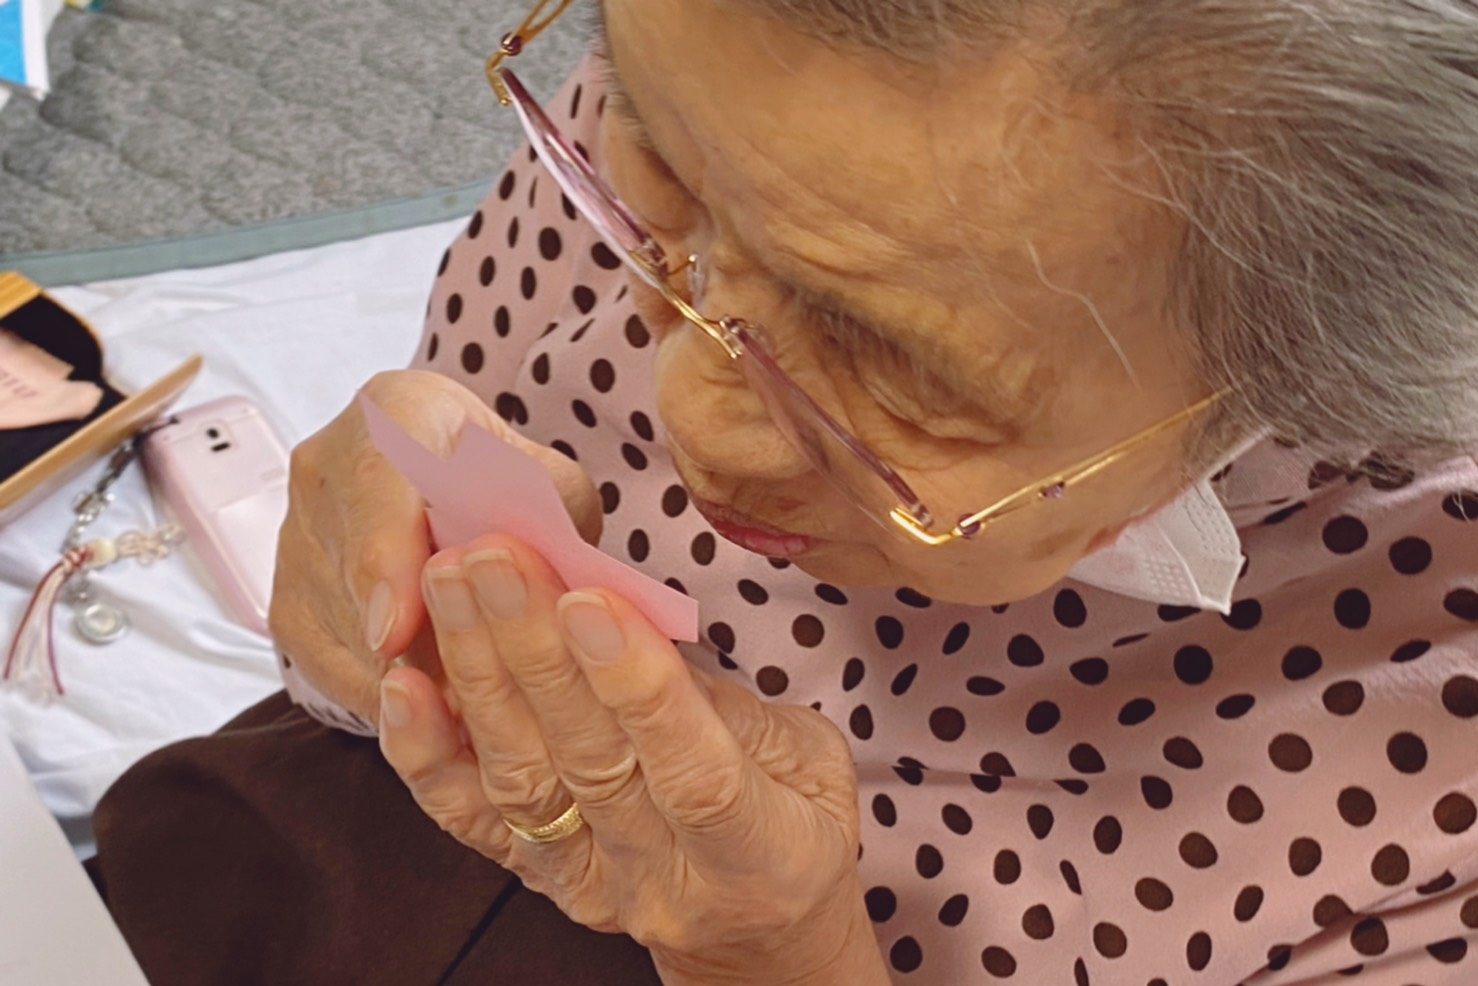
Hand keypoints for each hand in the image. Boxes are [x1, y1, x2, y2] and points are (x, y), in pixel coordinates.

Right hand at [269, 370, 601, 720]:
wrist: (447, 481)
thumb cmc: (506, 482)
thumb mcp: (548, 482)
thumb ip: (550, 513)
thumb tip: (549, 572)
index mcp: (397, 412)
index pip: (376, 480)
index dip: (382, 560)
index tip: (394, 632)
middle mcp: (326, 467)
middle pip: (349, 569)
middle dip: (407, 645)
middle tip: (462, 707)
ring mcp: (295, 536)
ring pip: (335, 628)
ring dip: (399, 678)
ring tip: (466, 714)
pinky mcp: (287, 600)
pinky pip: (323, 664)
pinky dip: (380, 697)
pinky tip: (433, 717)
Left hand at [377, 534, 886, 984]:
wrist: (753, 934)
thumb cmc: (794, 823)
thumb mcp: (808, 759)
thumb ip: (730, 706)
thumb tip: (636, 626)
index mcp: (758, 855)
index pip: (693, 772)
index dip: (638, 687)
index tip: (589, 600)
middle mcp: (660, 881)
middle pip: (588, 761)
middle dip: (536, 649)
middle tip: (496, 557)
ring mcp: (588, 883)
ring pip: (520, 777)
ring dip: (479, 671)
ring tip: (453, 580)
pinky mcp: (535, 876)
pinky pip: (469, 818)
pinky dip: (429, 753)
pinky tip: (405, 683)